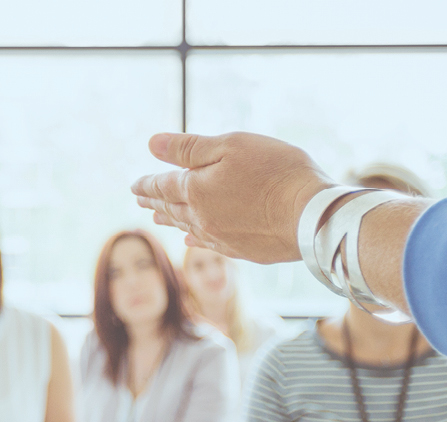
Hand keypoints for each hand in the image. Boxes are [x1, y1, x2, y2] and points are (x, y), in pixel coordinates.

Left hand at [131, 132, 337, 263]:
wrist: (311, 215)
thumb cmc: (276, 172)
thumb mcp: (231, 146)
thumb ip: (189, 148)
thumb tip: (152, 145)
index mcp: (196, 190)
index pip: (162, 186)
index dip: (146, 184)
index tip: (134, 185)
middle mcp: (203, 218)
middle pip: (171, 208)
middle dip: (154, 201)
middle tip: (140, 199)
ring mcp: (222, 238)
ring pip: (187, 227)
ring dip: (171, 220)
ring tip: (158, 218)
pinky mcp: (243, 251)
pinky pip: (208, 244)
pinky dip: (195, 239)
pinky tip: (192, 240)